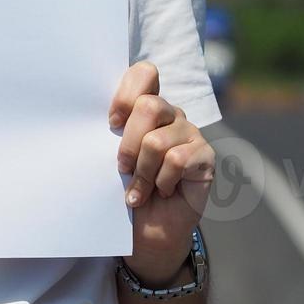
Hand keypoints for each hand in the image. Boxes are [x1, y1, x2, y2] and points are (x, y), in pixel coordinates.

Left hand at [109, 61, 214, 284]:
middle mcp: (171, 114)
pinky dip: (162, 182)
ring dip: (142, 173)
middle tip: (122, 167)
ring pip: (157, 140)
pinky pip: (177, 161)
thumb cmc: (127, 190)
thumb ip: (112, 133)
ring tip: (140, 190)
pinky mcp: (205, 156)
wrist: (148, 230)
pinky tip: (163, 192)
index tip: (111, 123)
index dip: (125, 94)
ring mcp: (190, 133)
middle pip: (148, 106)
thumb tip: (98, 119)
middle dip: (128, 143)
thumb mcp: (112, 158)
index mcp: (147, 107)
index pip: (144, 74)